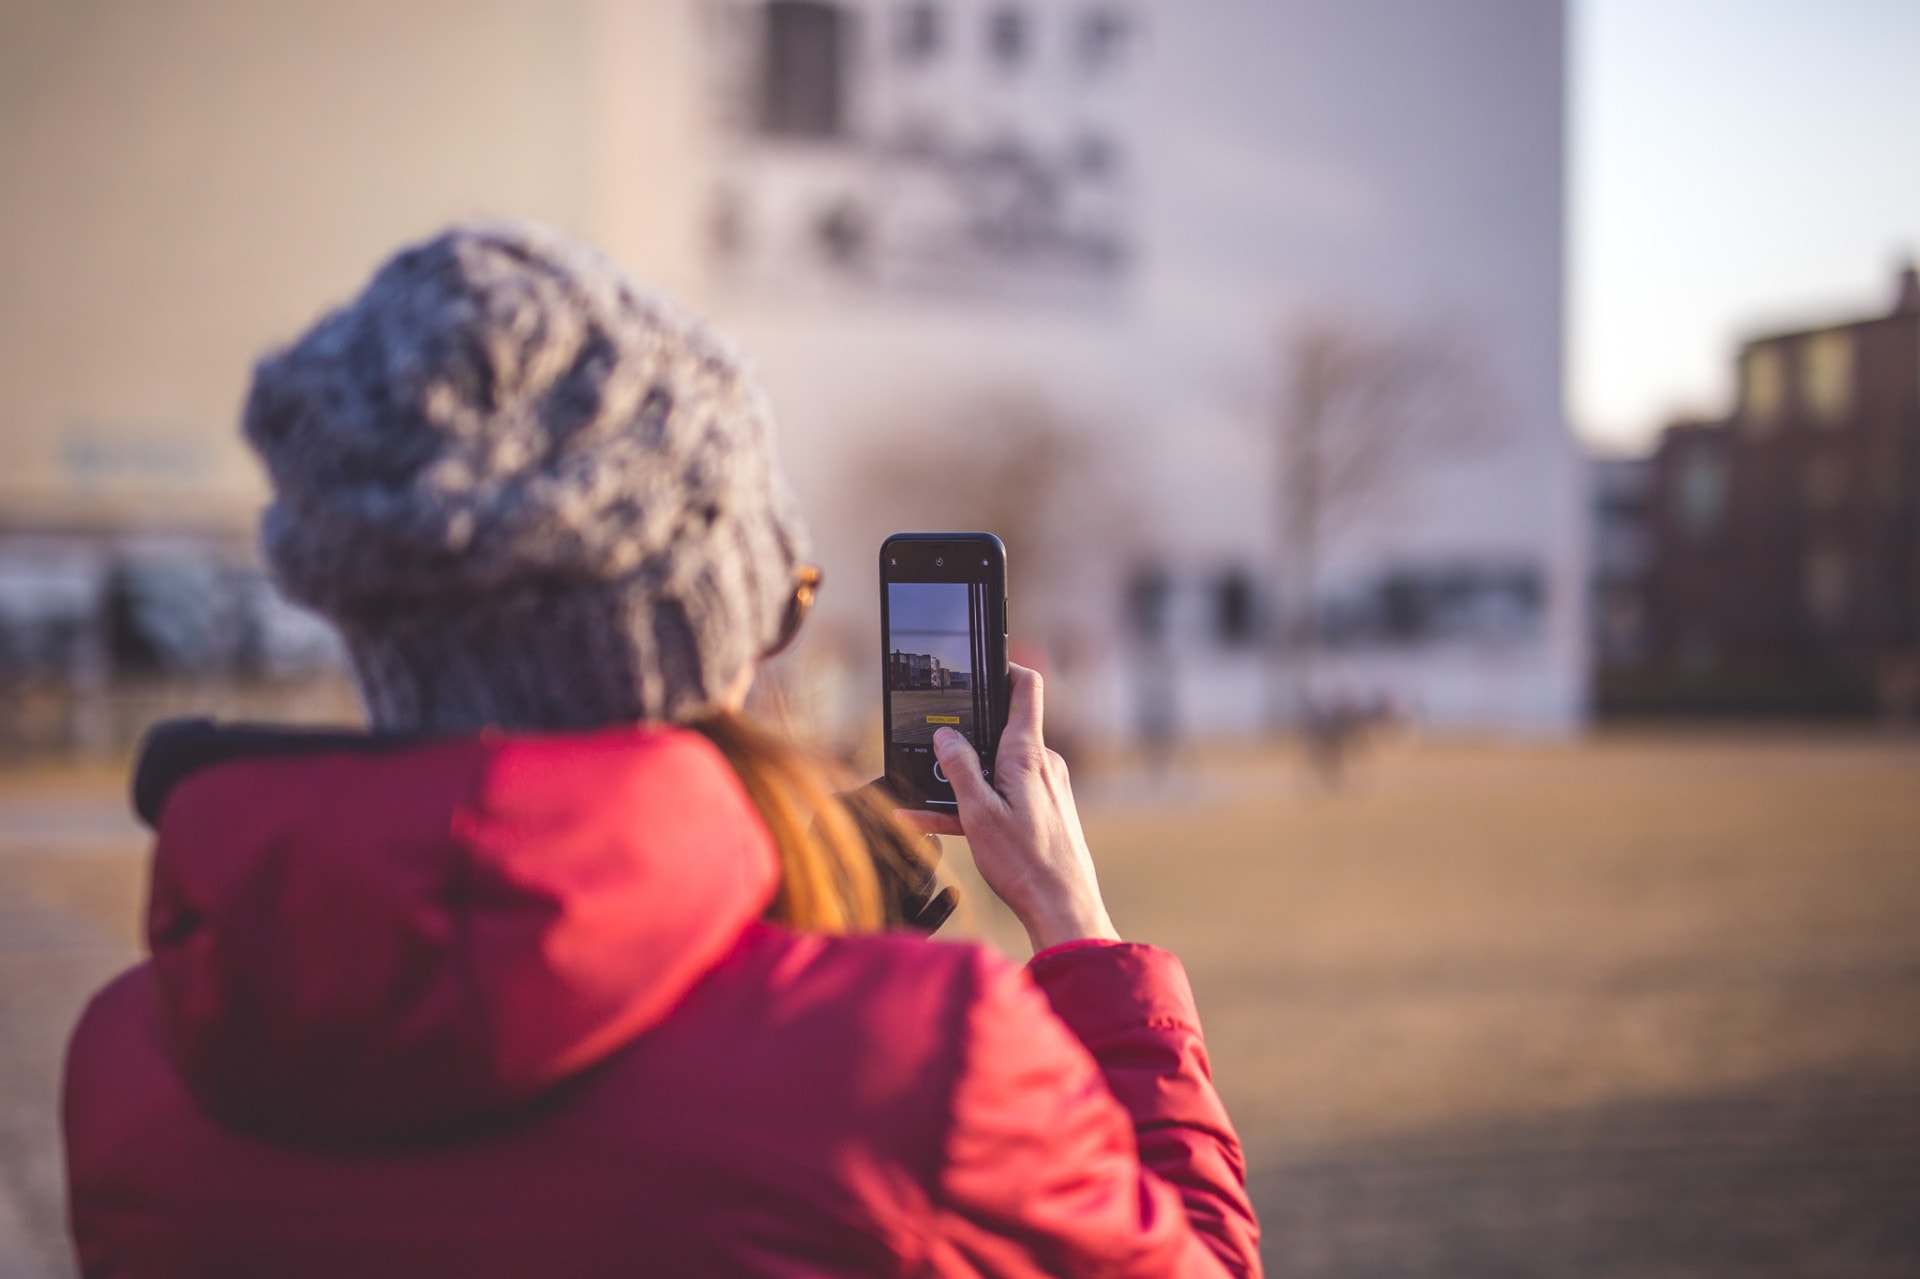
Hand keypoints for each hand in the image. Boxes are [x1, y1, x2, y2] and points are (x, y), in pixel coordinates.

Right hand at [922, 664, 1118, 951]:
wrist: (1063, 908)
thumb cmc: (1025, 863)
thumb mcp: (978, 813)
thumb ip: (959, 768)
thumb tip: (945, 736)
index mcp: (1028, 754)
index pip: (1025, 689)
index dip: (1003, 669)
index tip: (979, 665)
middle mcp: (1043, 763)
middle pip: (1001, 731)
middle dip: (964, 741)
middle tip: (927, 753)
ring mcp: (1046, 786)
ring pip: (997, 769)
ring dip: (962, 782)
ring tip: (920, 803)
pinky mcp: (1045, 809)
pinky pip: (1004, 795)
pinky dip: (975, 805)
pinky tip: (934, 823)